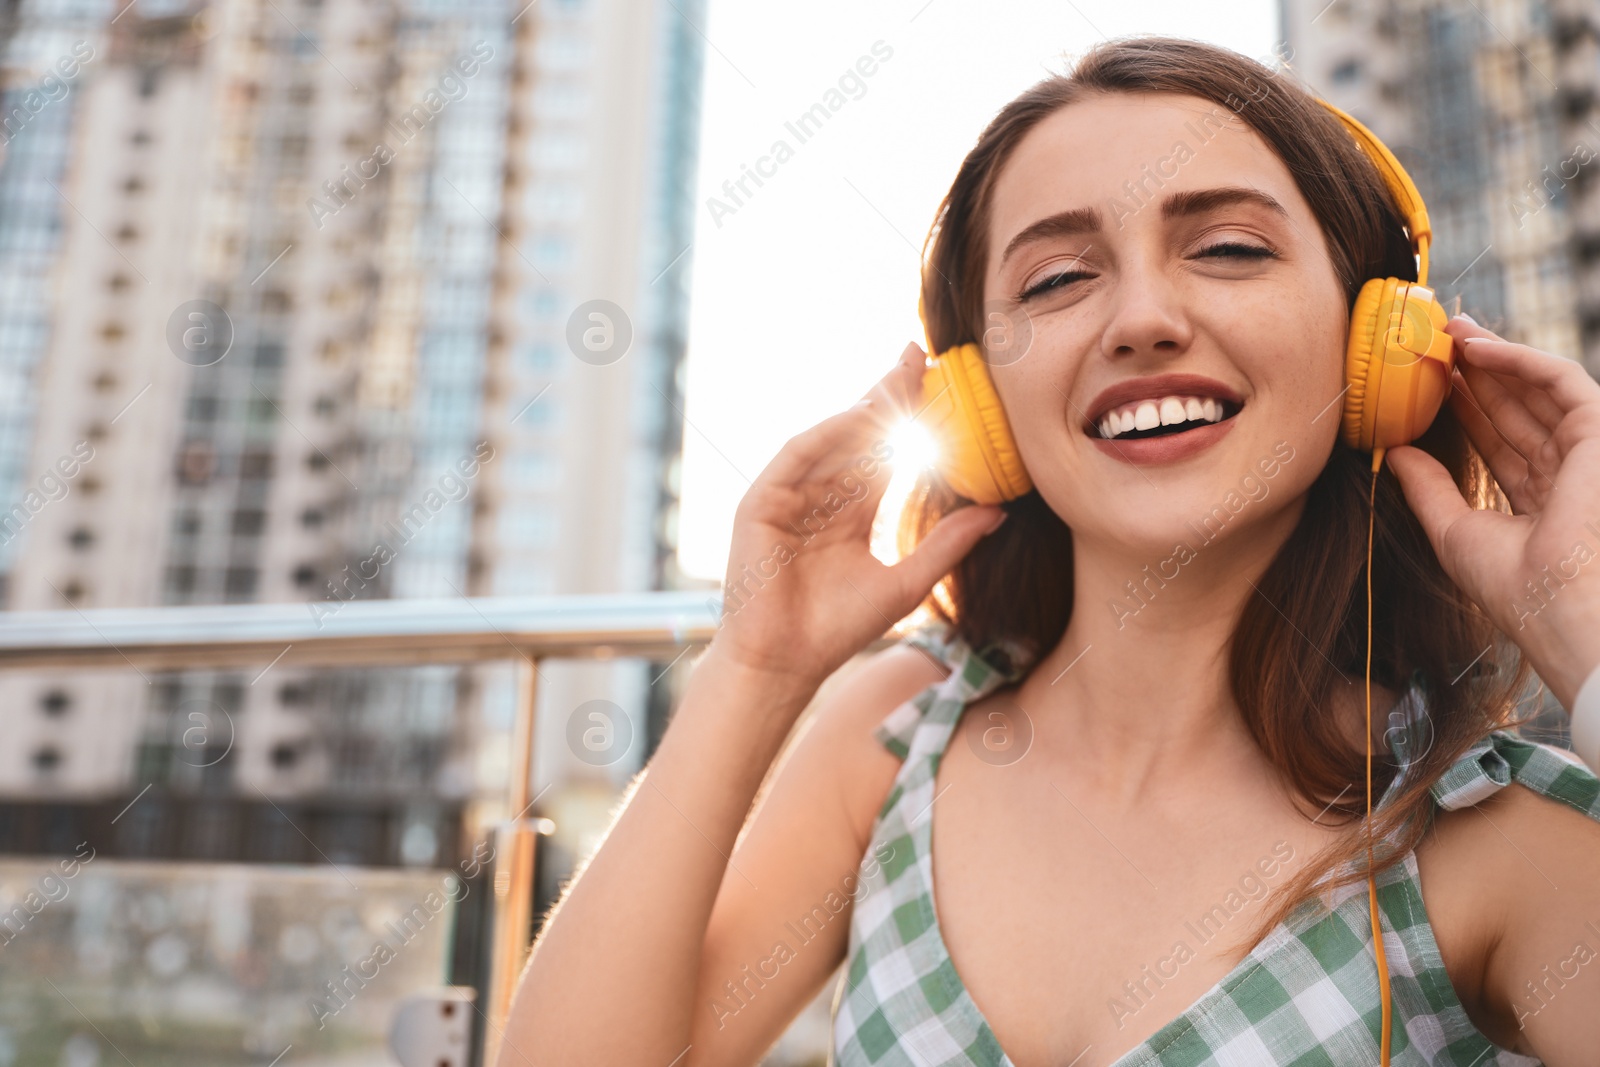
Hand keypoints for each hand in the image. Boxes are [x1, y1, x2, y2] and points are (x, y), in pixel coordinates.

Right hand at [708, 341, 1008, 691]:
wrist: (786, 662)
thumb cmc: (838, 629)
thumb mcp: (908, 581)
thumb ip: (948, 544)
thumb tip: (998, 512)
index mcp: (850, 514)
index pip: (886, 456)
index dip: (912, 421)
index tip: (945, 386)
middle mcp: (819, 497)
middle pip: (860, 436)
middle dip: (889, 396)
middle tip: (922, 356)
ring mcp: (789, 496)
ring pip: (833, 439)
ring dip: (864, 407)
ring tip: (900, 378)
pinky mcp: (762, 501)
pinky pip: (798, 456)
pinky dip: (827, 434)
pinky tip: (859, 416)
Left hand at [1386, 314, 1599, 708]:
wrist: (1555, 602)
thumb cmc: (1511, 583)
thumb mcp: (1452, 529)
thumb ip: (1427, 487)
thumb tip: (1394, 452)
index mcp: (1536, 499)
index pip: (1497, 440)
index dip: (1463, 408)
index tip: (1428, 383)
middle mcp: (1563, 472)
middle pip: (1515, 408)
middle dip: (1476, 373)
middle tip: (1436, 343)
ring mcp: (1583, 452)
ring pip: (1535, 388)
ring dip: (1494, 356)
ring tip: (1450, 332)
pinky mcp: (1596, 432)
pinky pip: (1559, 379)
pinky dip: (1519, 358)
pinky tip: (1478, 348)